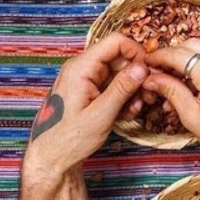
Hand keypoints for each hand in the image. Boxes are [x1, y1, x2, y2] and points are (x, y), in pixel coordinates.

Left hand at [26, 34, 147, 172]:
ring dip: (132, 89)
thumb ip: (122, 88)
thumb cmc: (69, 139)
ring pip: (119, 73)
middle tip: (147, 96)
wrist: (51, 157)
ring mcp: (85, 79)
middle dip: (137, 75)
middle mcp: (82, 69)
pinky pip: (113, 85)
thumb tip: (142, 67)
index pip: (115, 41)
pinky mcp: (89, 90)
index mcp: (80, 68)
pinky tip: (125, 114)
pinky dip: (123, 97)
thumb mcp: (101, 114)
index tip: (148, 71)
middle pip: (120, 58)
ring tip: (134, 110)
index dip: (136, 52)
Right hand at [142, 39, 199, 182]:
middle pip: (192, 45)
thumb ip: (171, 91)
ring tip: (174, 79)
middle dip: (172, 55)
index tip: (147, 62)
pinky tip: (191, 80)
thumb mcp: (192, 117)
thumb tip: (151, 78)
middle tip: (158, 71)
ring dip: (186, 58)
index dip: (159, 57)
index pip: (180, 55)